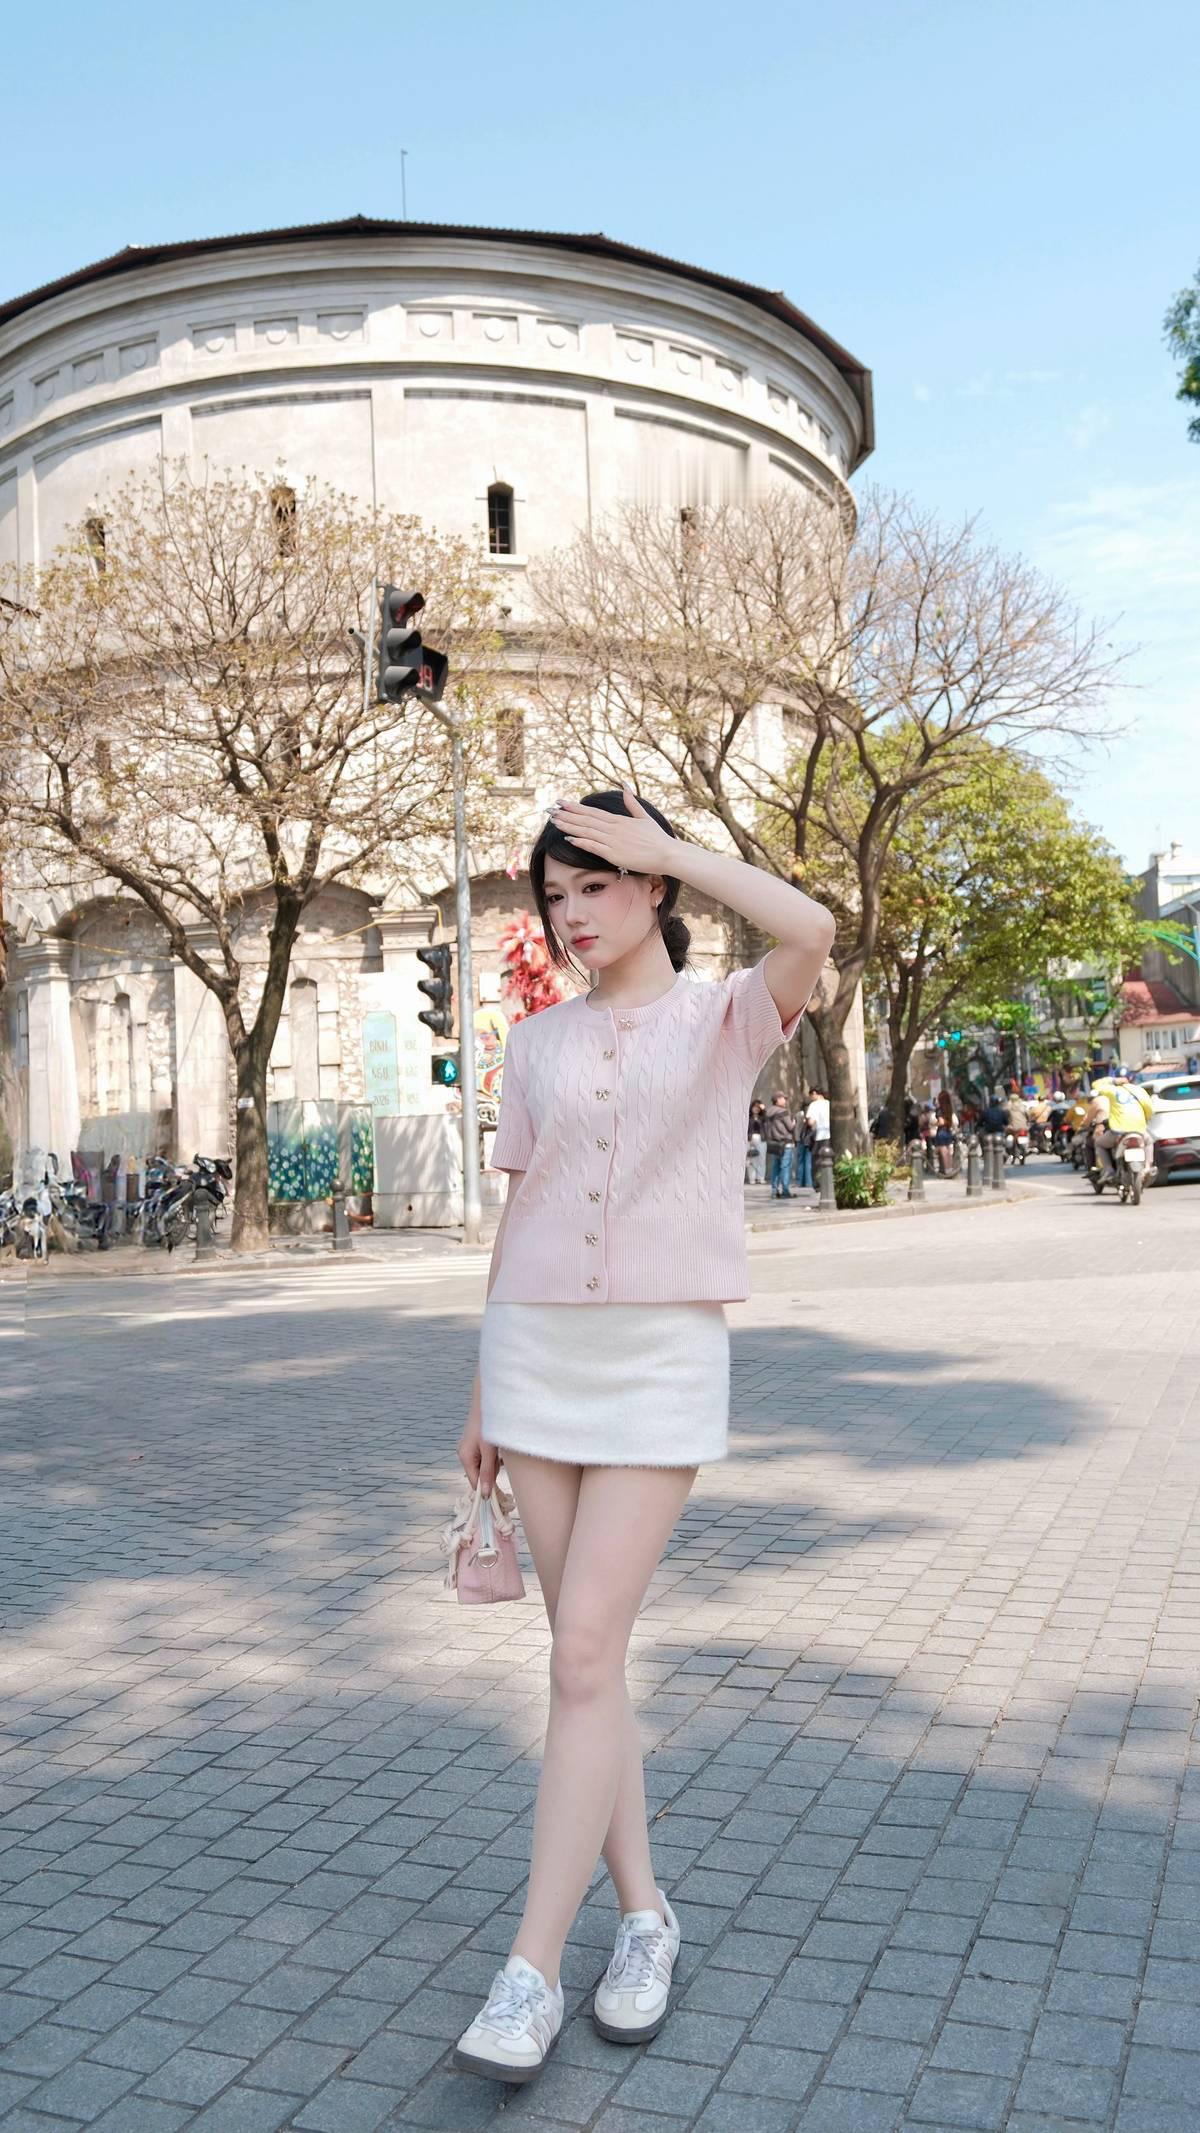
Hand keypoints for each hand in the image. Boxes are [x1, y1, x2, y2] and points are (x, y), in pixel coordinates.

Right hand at [457, 1411, 496, 1497]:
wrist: (489, 1404)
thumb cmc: (488, 1426)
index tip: (500, 1489)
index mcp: (465, 1457)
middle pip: (479, 1474)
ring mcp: (469, 1449)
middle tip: (499, 1458)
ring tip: (498, 1450)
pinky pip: (485, 1457)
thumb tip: (484, 1493)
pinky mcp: (475, 1444)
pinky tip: (497, 1447)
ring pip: (484, 1465)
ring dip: (493, 1462)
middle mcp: (464, 1454)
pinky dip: (493, 1456)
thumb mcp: (489, 1451)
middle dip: (491, 1471)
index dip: (486, 1488)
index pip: (474, 1482)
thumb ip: (487, 1472)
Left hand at [550, 786, 677, 876]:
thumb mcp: (644, 817)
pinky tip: (569, 839)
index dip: (576, 808)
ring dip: (570, 826)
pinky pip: (594, 846)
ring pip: (587, 831)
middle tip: (551, 810)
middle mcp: (614, 828)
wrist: (667, 854)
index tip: (562, 803)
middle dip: (567, 815)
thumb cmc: (657, 838)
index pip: (593, 812)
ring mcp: (613, 841)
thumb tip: (625, 785)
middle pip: (586, 820)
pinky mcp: (615, 854)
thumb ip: (632, 802)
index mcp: (619, 820)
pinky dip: (581, 842)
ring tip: (555, 821)